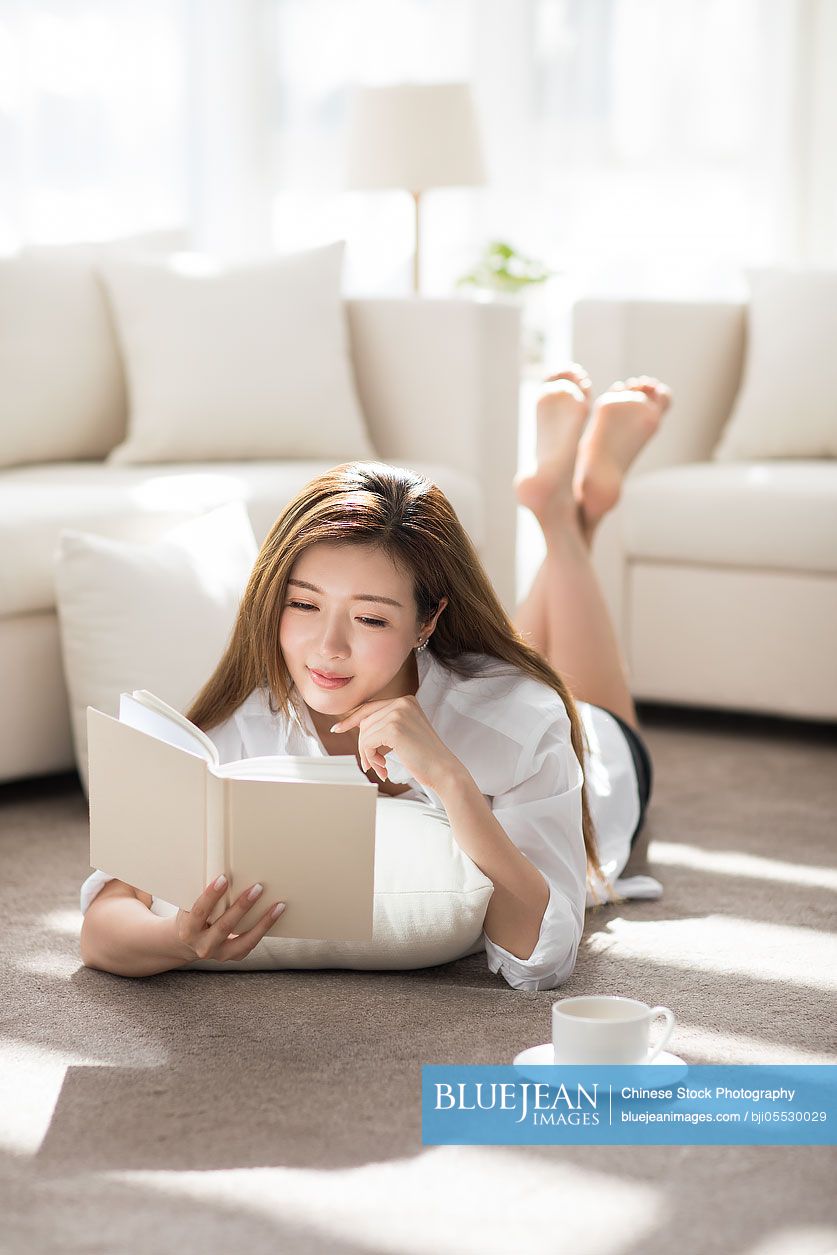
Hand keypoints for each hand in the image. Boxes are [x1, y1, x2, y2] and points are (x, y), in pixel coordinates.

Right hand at [173, 876, 285, 962]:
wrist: (187, 944)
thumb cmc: (191, 916)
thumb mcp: (188, 906)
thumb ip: (201, 894)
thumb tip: (224, 870)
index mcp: (188, 930)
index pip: (199, 911)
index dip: (211, 895)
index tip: (223, 878)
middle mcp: (203, 945)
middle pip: (224, 926)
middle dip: (242, 906)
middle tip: (258, 888)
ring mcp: (219, 954)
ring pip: (244, 940)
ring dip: (262, 922)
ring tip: (278, 906)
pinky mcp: (233, 956)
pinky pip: (251, 944)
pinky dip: (264, 929)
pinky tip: (275, 915)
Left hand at [330, 694, 462, 793]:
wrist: (444, 771)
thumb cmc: (425, 757)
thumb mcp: (406, 733)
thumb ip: (386, 724)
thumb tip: (358, 725)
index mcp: (406, 701)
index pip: (370, 707)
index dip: (352, 719)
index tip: (338, 728)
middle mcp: (402, 702)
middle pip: (365, 721)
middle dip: (364, 745)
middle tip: (374, 764)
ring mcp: (398, 713)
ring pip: (364, 733)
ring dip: (368, 754)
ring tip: (381, 767)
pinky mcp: (394, 728)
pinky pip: (367, 742)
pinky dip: (370, 757)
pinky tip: (383, 767)